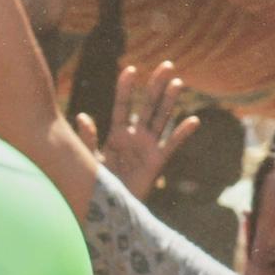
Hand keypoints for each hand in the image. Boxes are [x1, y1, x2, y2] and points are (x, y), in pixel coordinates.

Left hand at [76, 61, 201, 203]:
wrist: (109, 208)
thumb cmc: (98, 184)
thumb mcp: (89, 161)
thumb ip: (87, 139)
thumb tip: (81, 116)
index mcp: (117, 135)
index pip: (122, 107)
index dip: (126, 89)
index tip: (130, 69)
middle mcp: (135, 137)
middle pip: (147, 106)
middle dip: (156, 86)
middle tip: (167, 65)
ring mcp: (148, 147)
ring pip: (161, 119)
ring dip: (170, 101)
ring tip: (178, 82)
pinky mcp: (157, 162)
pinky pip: (172, 145)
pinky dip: (182, 133)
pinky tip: (193, 120)